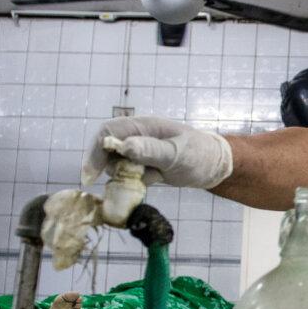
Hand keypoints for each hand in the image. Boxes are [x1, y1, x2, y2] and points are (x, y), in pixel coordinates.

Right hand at [81, 116, 233, 189]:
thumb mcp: (175, 154)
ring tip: (148, 179)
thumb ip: (150, 150)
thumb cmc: (199, 155)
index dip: (96, 152)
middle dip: (109, 167)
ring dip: (124, 176)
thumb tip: (124, 146)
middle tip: (121, 181)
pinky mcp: (145, 165)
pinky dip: (133, 182)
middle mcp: (139, 136)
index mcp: (144, 126)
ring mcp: (141, 151)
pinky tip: (151, 182)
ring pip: (117, 164)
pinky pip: (129, 174)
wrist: (216, 167)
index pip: (109, 133)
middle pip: (108, 150)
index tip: (91, 175)